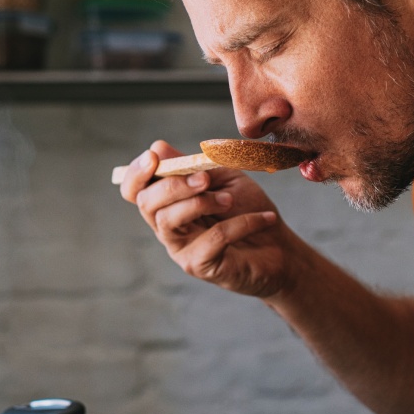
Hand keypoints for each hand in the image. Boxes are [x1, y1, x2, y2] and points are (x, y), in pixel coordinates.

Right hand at [118, 139, 297, 298]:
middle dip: (173, 186)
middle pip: (147, 203)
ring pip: (169, 221)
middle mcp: (167, 226)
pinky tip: (263, 219)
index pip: (134, 190)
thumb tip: (158, 147)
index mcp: (167, 201)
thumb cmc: (248, 208)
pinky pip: (212, 239)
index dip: (136, 173)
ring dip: (201, 203)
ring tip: (230, 200)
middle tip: (205, 178)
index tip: (154, 158)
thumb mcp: (224, 177)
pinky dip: (240, 223)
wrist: (280, 247)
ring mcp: (180, 248)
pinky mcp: (200, 266)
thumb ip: (193, 164)